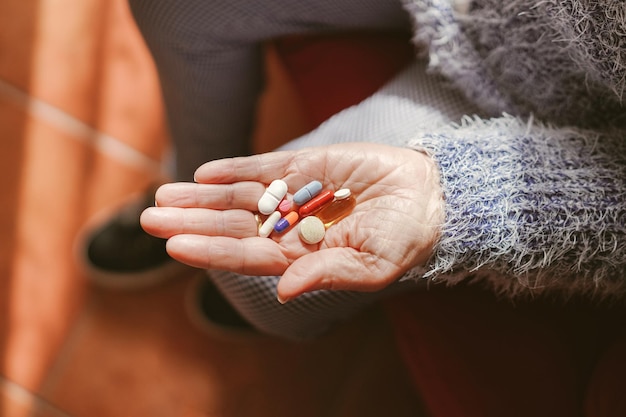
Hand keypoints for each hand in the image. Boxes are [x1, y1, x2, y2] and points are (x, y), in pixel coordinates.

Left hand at [140, 143, 442, 302]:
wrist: (426, 195)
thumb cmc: (403, 237)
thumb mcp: (372, 264)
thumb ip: (327, 274)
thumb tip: (283, 291)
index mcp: (300, 258)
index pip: (245, 254)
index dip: (210, 250)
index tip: (174, 245)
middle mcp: (289, 228)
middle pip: (230, 225)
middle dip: (191, 221)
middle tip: (148, 218)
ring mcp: (293, 195)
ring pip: (237, 197)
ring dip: (200, 196)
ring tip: (162, 194)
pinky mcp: (303, 165)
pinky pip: (261, 168)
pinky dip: (232, 170)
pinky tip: (204, 172)